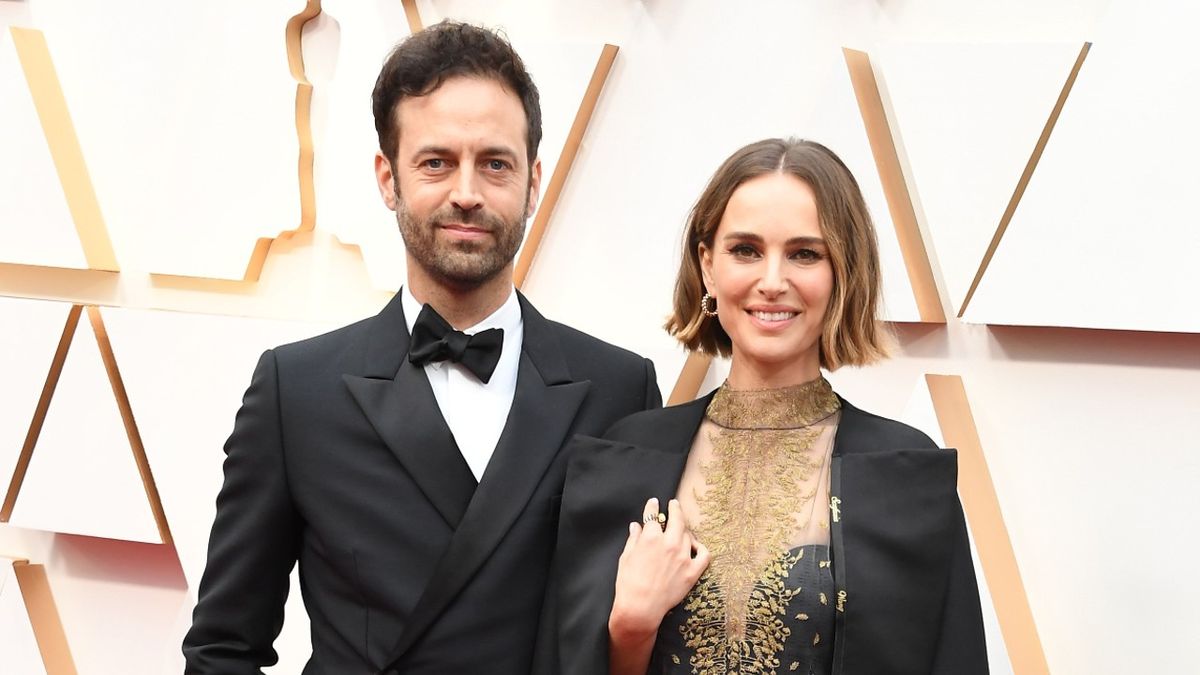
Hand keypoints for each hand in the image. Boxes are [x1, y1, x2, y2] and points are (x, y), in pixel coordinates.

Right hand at [608, 498, 710, 643]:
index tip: (654, 503)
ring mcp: (683, 557)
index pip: (653, 516)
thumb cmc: (628, 584)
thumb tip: (636, 526)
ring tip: (681, 528)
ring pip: (687, 535)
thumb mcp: (626, 557)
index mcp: (650, 538)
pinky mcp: (692, 572)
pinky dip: (700, 547)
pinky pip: (703, 554)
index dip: (652, 507)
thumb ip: (634, 539)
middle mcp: (669, 544)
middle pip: (676, 519)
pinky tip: (695, 546)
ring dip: (684, 529)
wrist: (639, 608)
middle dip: (675, 509)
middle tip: (674, 505)